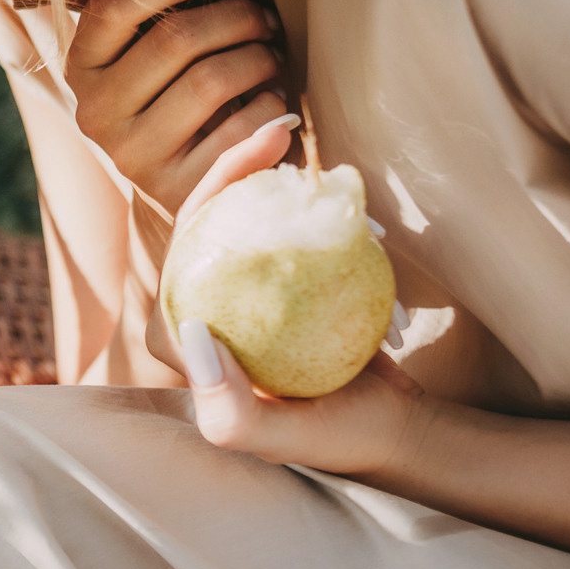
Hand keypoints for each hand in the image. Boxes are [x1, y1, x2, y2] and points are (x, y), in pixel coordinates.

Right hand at [65, 0, 287, 214]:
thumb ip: (160, 11)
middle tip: (266, 19)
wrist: (181, 187)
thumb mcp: (147, 57)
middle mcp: (95, 113)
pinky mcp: (177, 189)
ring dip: (258, 58)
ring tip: (272, 56)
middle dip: (237, 16)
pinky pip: (240, 129)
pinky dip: (270, 106)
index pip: (117, 4)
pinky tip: (274, 102)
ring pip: (211, 79)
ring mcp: (133, 155)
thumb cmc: (173, 98)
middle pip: (175, 38)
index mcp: (81, 68)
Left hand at [158, 114, 425, 476]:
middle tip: (284, 129)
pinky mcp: (278, 288)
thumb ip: (227, 410)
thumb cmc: (332, 439)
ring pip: (249, 220)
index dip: (211, 190)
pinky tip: (340, 187)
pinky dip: (312, 208)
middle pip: (211, 219)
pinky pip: (289, 234)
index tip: (262, 155)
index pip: (183, 246)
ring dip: (278, 183)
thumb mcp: (278, 438)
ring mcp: (240, 297)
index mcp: (179, 337)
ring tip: (319, 164)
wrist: (391, 431)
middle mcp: (201, 309)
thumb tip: (192, 331)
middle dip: (239, 166)